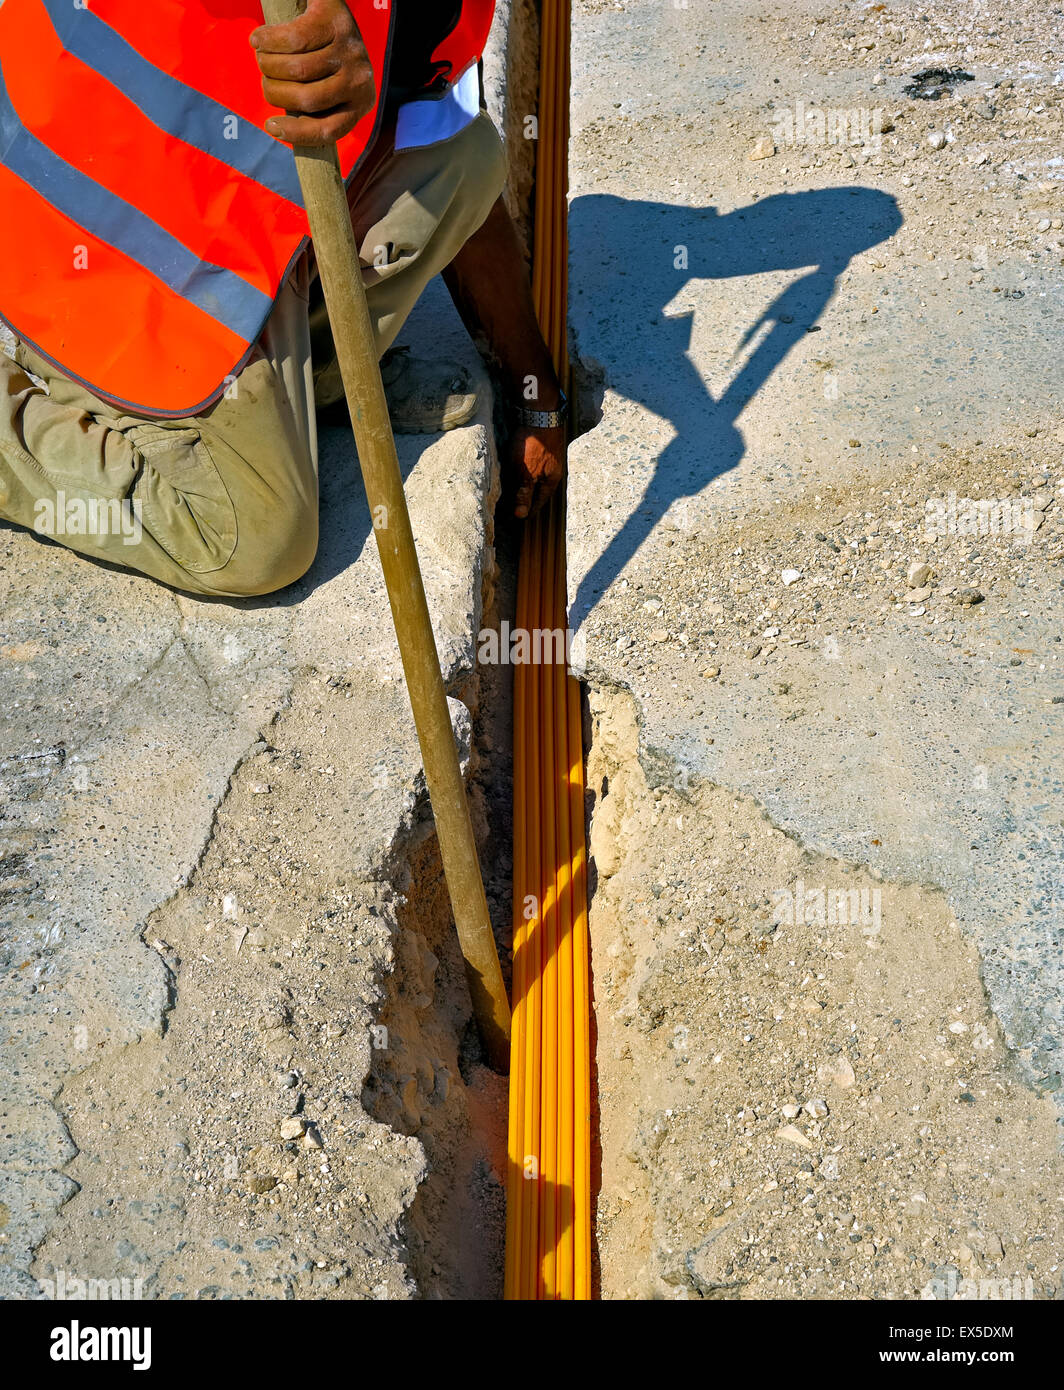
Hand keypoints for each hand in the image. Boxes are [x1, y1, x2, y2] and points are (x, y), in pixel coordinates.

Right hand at [251, 0, 374, 145]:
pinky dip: (267, 41)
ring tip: (262, 56)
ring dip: (267, 64)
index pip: (328, 130)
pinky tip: (258, 40)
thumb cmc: (320, 52)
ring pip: (296, 70)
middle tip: (265, 79)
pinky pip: (291, 40)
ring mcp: (349, 48)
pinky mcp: (333, 20)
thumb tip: (281, 131)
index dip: (295, 133)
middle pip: (307, 100)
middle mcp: (360, 78)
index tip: (269, 125)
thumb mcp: (324, 84)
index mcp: (361, 102)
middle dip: (274, 92)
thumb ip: (312, 106)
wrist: (326, 5)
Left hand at [512, 425, 565, 518]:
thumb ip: (524, 493)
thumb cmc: (534, 444)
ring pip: (537, 477)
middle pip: (540, 490)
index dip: (528, 511)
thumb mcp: (526, 473)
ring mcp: (549, 458)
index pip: (539, 502)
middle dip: (529, 498)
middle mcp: (553, 470)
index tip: (520, 519)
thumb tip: (521, 515)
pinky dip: (525, 470)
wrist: (540, 413)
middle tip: (517, 506)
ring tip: (516, 490)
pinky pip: (533, 464)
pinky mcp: (542, 446)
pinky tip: (518, 468)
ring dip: (527, 484)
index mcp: (551, 480)